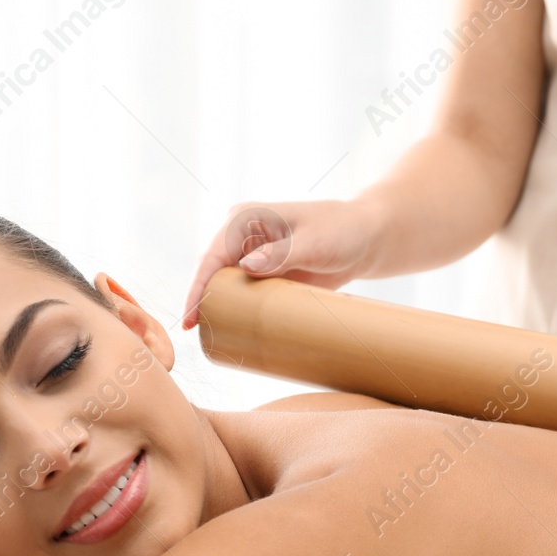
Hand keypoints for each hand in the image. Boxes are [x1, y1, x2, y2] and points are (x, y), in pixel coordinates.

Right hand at [182, 198, 384, 328]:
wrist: (365, 239)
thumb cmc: (341, 231)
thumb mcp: (314, 242)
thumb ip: (282, 253)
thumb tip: (246, 265)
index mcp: (245, 218)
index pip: (213, 255)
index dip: (198, 287)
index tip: (191, 317)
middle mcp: (241, 235)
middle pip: (212, 272)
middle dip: (200, 301)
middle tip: (196, 334)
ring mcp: (251, 256)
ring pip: (224, 286)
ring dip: (214, 308)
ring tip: (209, 337)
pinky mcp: (264, 274)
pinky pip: (243, 294)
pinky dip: (235, 311)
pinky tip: (227, 331)